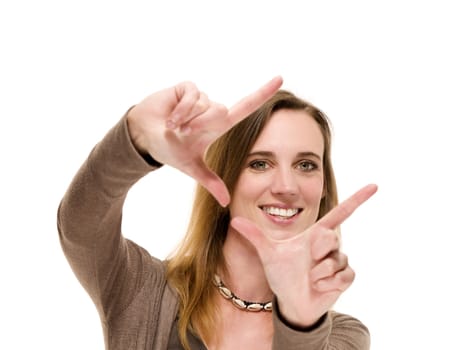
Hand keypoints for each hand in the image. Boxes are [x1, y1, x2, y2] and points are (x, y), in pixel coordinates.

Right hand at [127, 76, 282, 206]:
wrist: (144, 137)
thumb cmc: (170, 149)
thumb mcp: (192, 167)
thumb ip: (211, 182)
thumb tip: (226, 202)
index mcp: (219, 126)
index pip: (246, 107)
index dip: (263, 93)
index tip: (281, 79)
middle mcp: (212, 109)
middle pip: (221, 111)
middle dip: (201, 125)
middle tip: (185, 135)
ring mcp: (200, 98)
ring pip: (205, 104)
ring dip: (187, 120)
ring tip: (175, 127)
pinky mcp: (186, 88)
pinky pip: (192, 96)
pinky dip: (180, 110)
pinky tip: (169, 118)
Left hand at [231, 184, 377, 326]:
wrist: (291, 301)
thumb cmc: (282, 274)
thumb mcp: (268, 253)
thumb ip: (255, 236)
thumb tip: (234, 220)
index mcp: (316, 234)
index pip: (340, 213)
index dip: (357, 199)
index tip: (374, 186)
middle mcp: (330, 244)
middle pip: (331, 237)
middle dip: (315, 251)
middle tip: (306, 261)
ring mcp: (339, 261)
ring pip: (334, 260)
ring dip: (317, 273)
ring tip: (310, 277)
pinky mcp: (346, 277)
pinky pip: (341, 276)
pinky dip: (326, 284)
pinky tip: (319, 287)